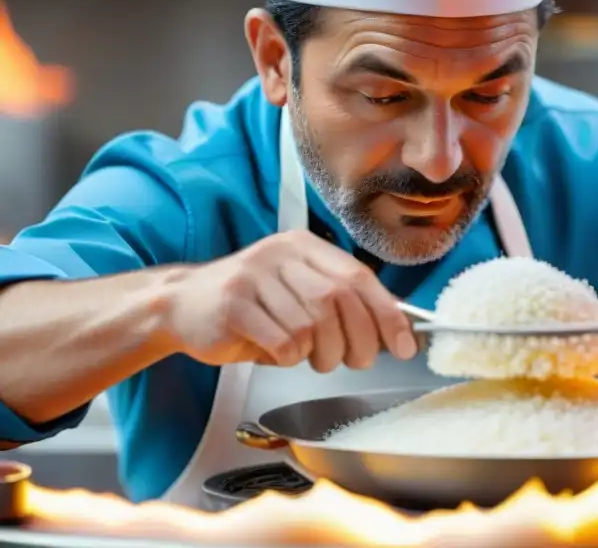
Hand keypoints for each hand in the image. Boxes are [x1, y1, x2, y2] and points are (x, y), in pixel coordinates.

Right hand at [161, 230, 416, 370]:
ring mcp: (254, 277)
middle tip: (356, 360)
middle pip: (340, 300)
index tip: (406, 345)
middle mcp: (281, 254)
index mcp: (304, 246)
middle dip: (359, 340)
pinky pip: (283, 341)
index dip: (387, 314)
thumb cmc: (251, 305)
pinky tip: (280, 354)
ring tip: (313, 358)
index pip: (359, 277)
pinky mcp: (233, 305)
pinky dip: (291, 358)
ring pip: (312, 324)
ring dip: (323, 353)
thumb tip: (396, 330)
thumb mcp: (299, 292)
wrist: (182, 305)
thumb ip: (342, 303)